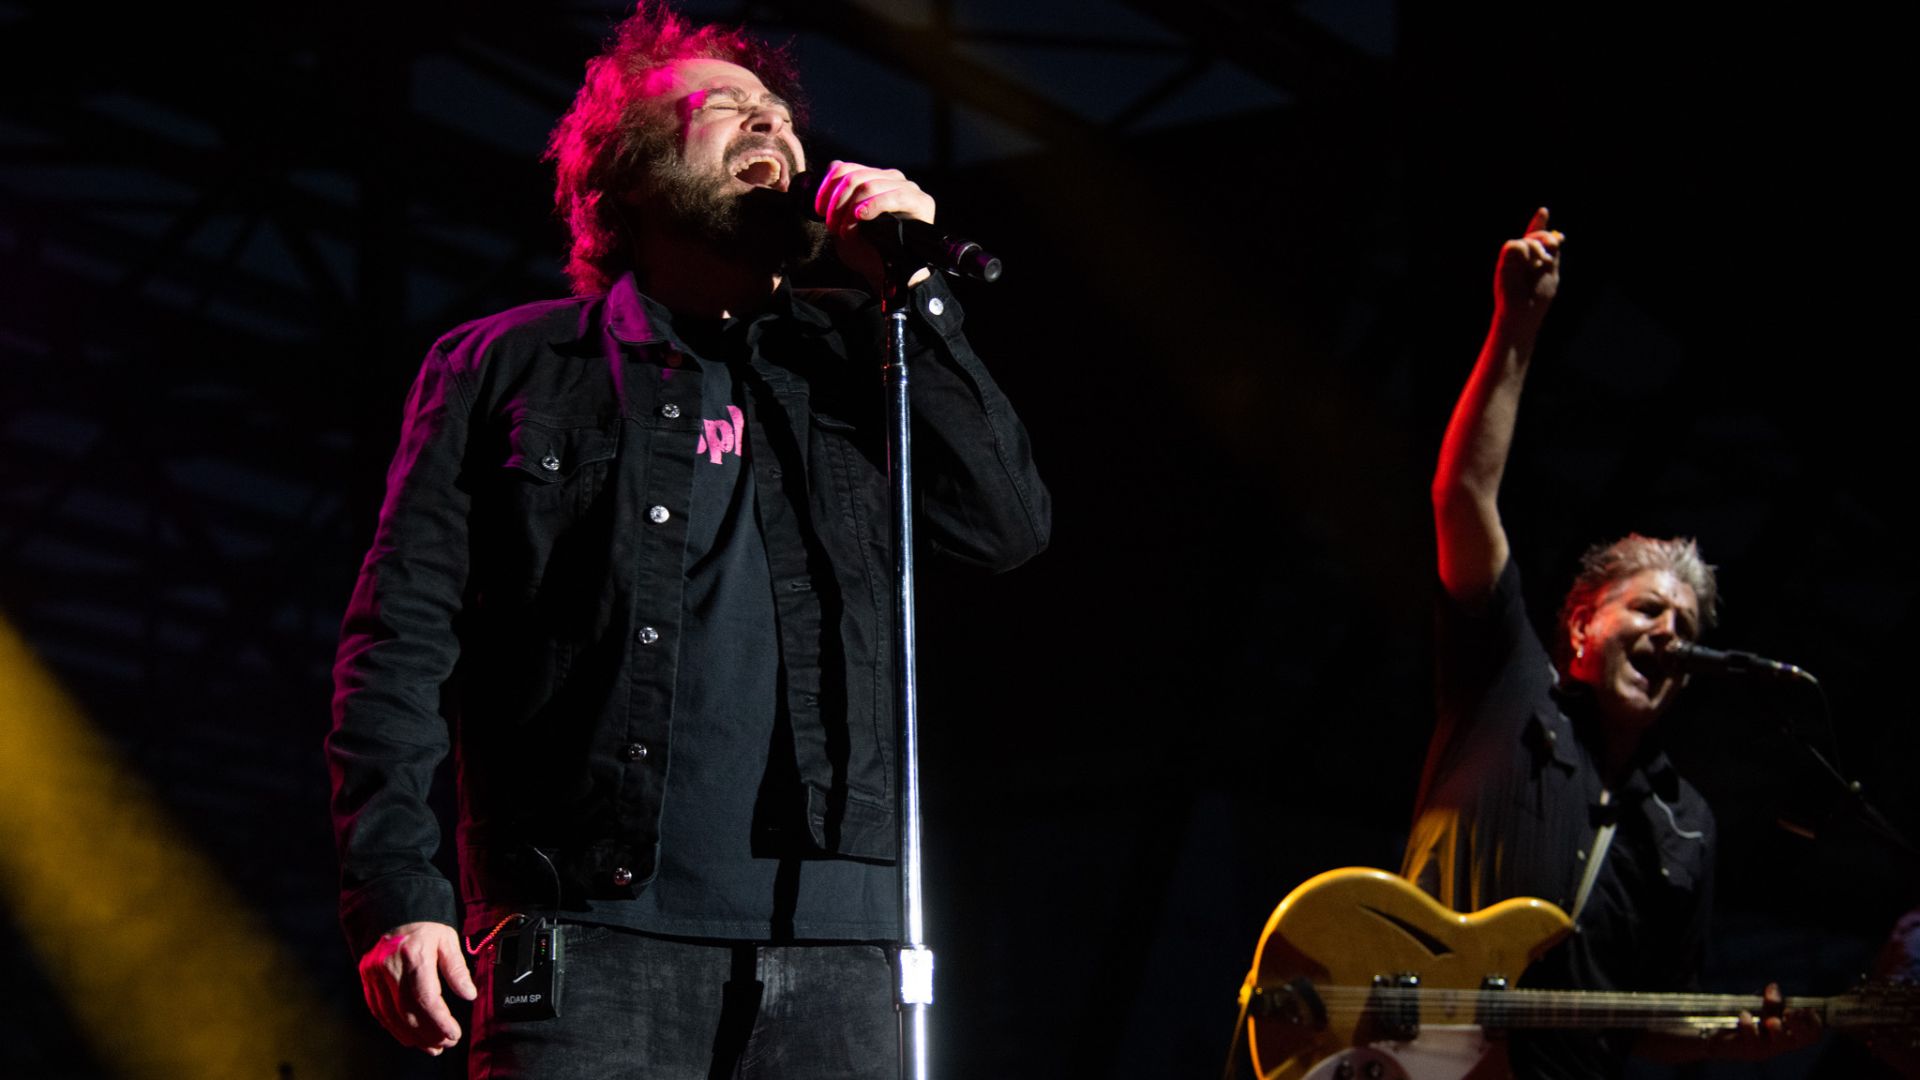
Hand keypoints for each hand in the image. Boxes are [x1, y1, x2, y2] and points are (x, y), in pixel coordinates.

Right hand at [358, 921, 477, 1054]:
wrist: (392, 911)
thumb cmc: (423, 926)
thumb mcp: (447, 939)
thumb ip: (456, 969)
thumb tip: (469, 994)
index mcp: (413, 954)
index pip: (426, 997)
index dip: (440, 1021)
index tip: (453, 1033)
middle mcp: (390, 967)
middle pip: (408, 1011)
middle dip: (429, 1033)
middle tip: (446, 1043)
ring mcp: (374, 975)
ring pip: (392, 1016)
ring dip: (413, 1036)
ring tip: (433, 1046)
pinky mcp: (367, 980)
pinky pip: (379, 1011)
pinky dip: (395, 1028)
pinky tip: (410, 1037)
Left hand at [813, 159, 936, 292]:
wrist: (885, 275)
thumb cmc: (865, 248)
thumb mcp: (843, 219)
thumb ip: (838, 195)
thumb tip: (831, 169)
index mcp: (873, 178)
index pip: (846, 167)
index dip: (827, 186)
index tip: (818, 210)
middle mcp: (892, 179)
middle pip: (855, 176)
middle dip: (837, 202)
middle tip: (832, 226)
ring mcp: (908, 188)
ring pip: (869, 184)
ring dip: (850, 208)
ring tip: (845, 230)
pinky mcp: (921, 202)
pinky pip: (893, 196)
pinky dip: (872, 206)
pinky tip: (860, 217)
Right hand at [1493, 207, 1562, 324]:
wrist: (1521, 314)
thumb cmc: (1537, 299)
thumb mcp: (1551, 272)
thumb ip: (1553, 254)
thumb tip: (1558, 236)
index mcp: (1537, 260)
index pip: (1538, 238)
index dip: (1539, 223)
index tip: (1543, 211)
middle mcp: (1525, 257)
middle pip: (1537, 235)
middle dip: (1544, 238)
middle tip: (1547, 252)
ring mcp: (1514, 259)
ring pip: (1527, 239)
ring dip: (1536, 247)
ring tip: (1537, 263)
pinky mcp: (1504, 261)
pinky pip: (1514, 245)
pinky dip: (1524, 251)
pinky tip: (1527, 263)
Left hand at [1722, 982, 1822, 1059]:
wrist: (1722, 1042)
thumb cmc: (1750, 1025)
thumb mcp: (1764, 1012)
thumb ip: (1772, 1003)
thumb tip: (1773, 986)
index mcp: (1790, 1035)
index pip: (1812, 1035)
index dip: (1814, 1023)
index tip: (1808, 1009)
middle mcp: (1781, 1044)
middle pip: (1800, 1039)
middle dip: (1797, 1024)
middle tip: (1789, 1012)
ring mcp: (1765, 1049)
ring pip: (1777, 1041)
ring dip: (1775, 1027)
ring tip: (1769, 1019)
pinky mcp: (1748, 1050)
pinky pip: (1752, 1039)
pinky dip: (1749, 1025)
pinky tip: (1744, 1015)